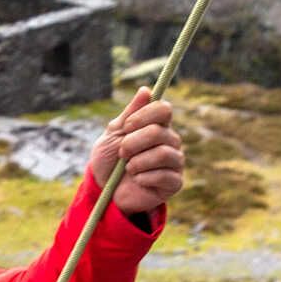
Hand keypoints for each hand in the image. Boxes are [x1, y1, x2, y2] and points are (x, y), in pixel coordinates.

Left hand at [89, 86, 185, 217]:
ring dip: (137, 162)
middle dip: (133, 142)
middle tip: (121, 152)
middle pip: (159, 132)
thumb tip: (145, 90)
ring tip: (128, 168)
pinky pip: (164, 176)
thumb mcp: (113, 134)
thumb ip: (130, 113)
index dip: (144, 115)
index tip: (126, 126)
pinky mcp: (175, 182)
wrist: (105, 191)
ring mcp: (175, 162)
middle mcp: (170, 141)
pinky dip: (143, 178)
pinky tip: (137, 181)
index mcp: (158, 126)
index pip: (163, 109)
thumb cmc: (109, 160)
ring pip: (163, 154)